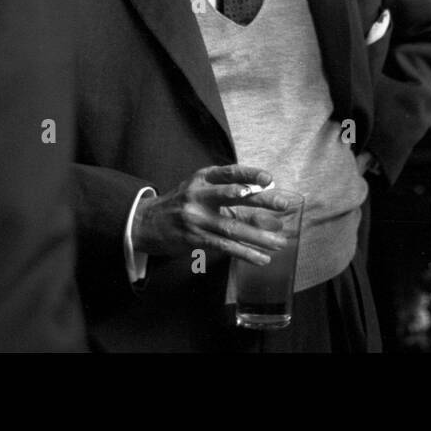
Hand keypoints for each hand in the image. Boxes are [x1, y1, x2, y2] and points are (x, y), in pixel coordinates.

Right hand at [131, 165, 291, 265]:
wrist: (147, 222)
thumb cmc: (182, 203)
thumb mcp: (201, 188)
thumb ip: (229, 191)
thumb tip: (266, 198)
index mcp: (202, 178)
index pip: (229, 172)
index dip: (250, 174)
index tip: (269, 177)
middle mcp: (199, 195)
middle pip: (235, 197)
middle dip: (261, 201)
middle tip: (283, 206)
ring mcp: (196, 218)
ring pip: (233, 227)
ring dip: (259, 236)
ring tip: (279, 242)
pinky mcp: (194, 239)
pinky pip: (224, 247)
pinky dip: (245, 253)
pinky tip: (261, 258)